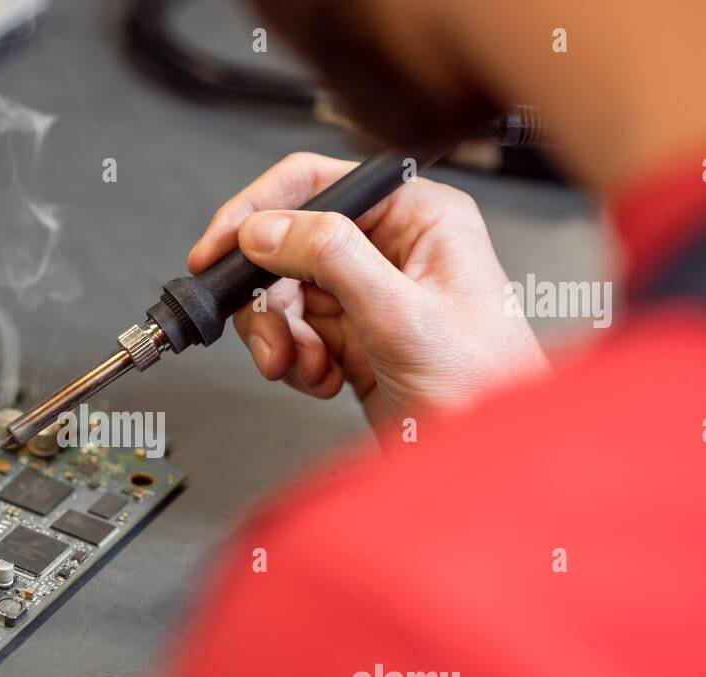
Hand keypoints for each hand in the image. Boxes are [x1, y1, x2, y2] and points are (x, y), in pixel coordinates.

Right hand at [189, 153, 548, 434]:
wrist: (488, 464)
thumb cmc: (483, 389)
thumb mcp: (400, 315)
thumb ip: (331, 259)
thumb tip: (266, 228)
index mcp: (419, 217)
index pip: (317, 184)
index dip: (258, 211)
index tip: (218, 249)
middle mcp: (394, 248)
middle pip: (290, 246)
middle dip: (270, 298)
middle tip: (269, 339)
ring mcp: (371, 294)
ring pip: (286, 294)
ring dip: (280, 336)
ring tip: (300, 368)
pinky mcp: (356, 337)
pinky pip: (296, 333)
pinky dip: (295, 360)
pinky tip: (322, 380)